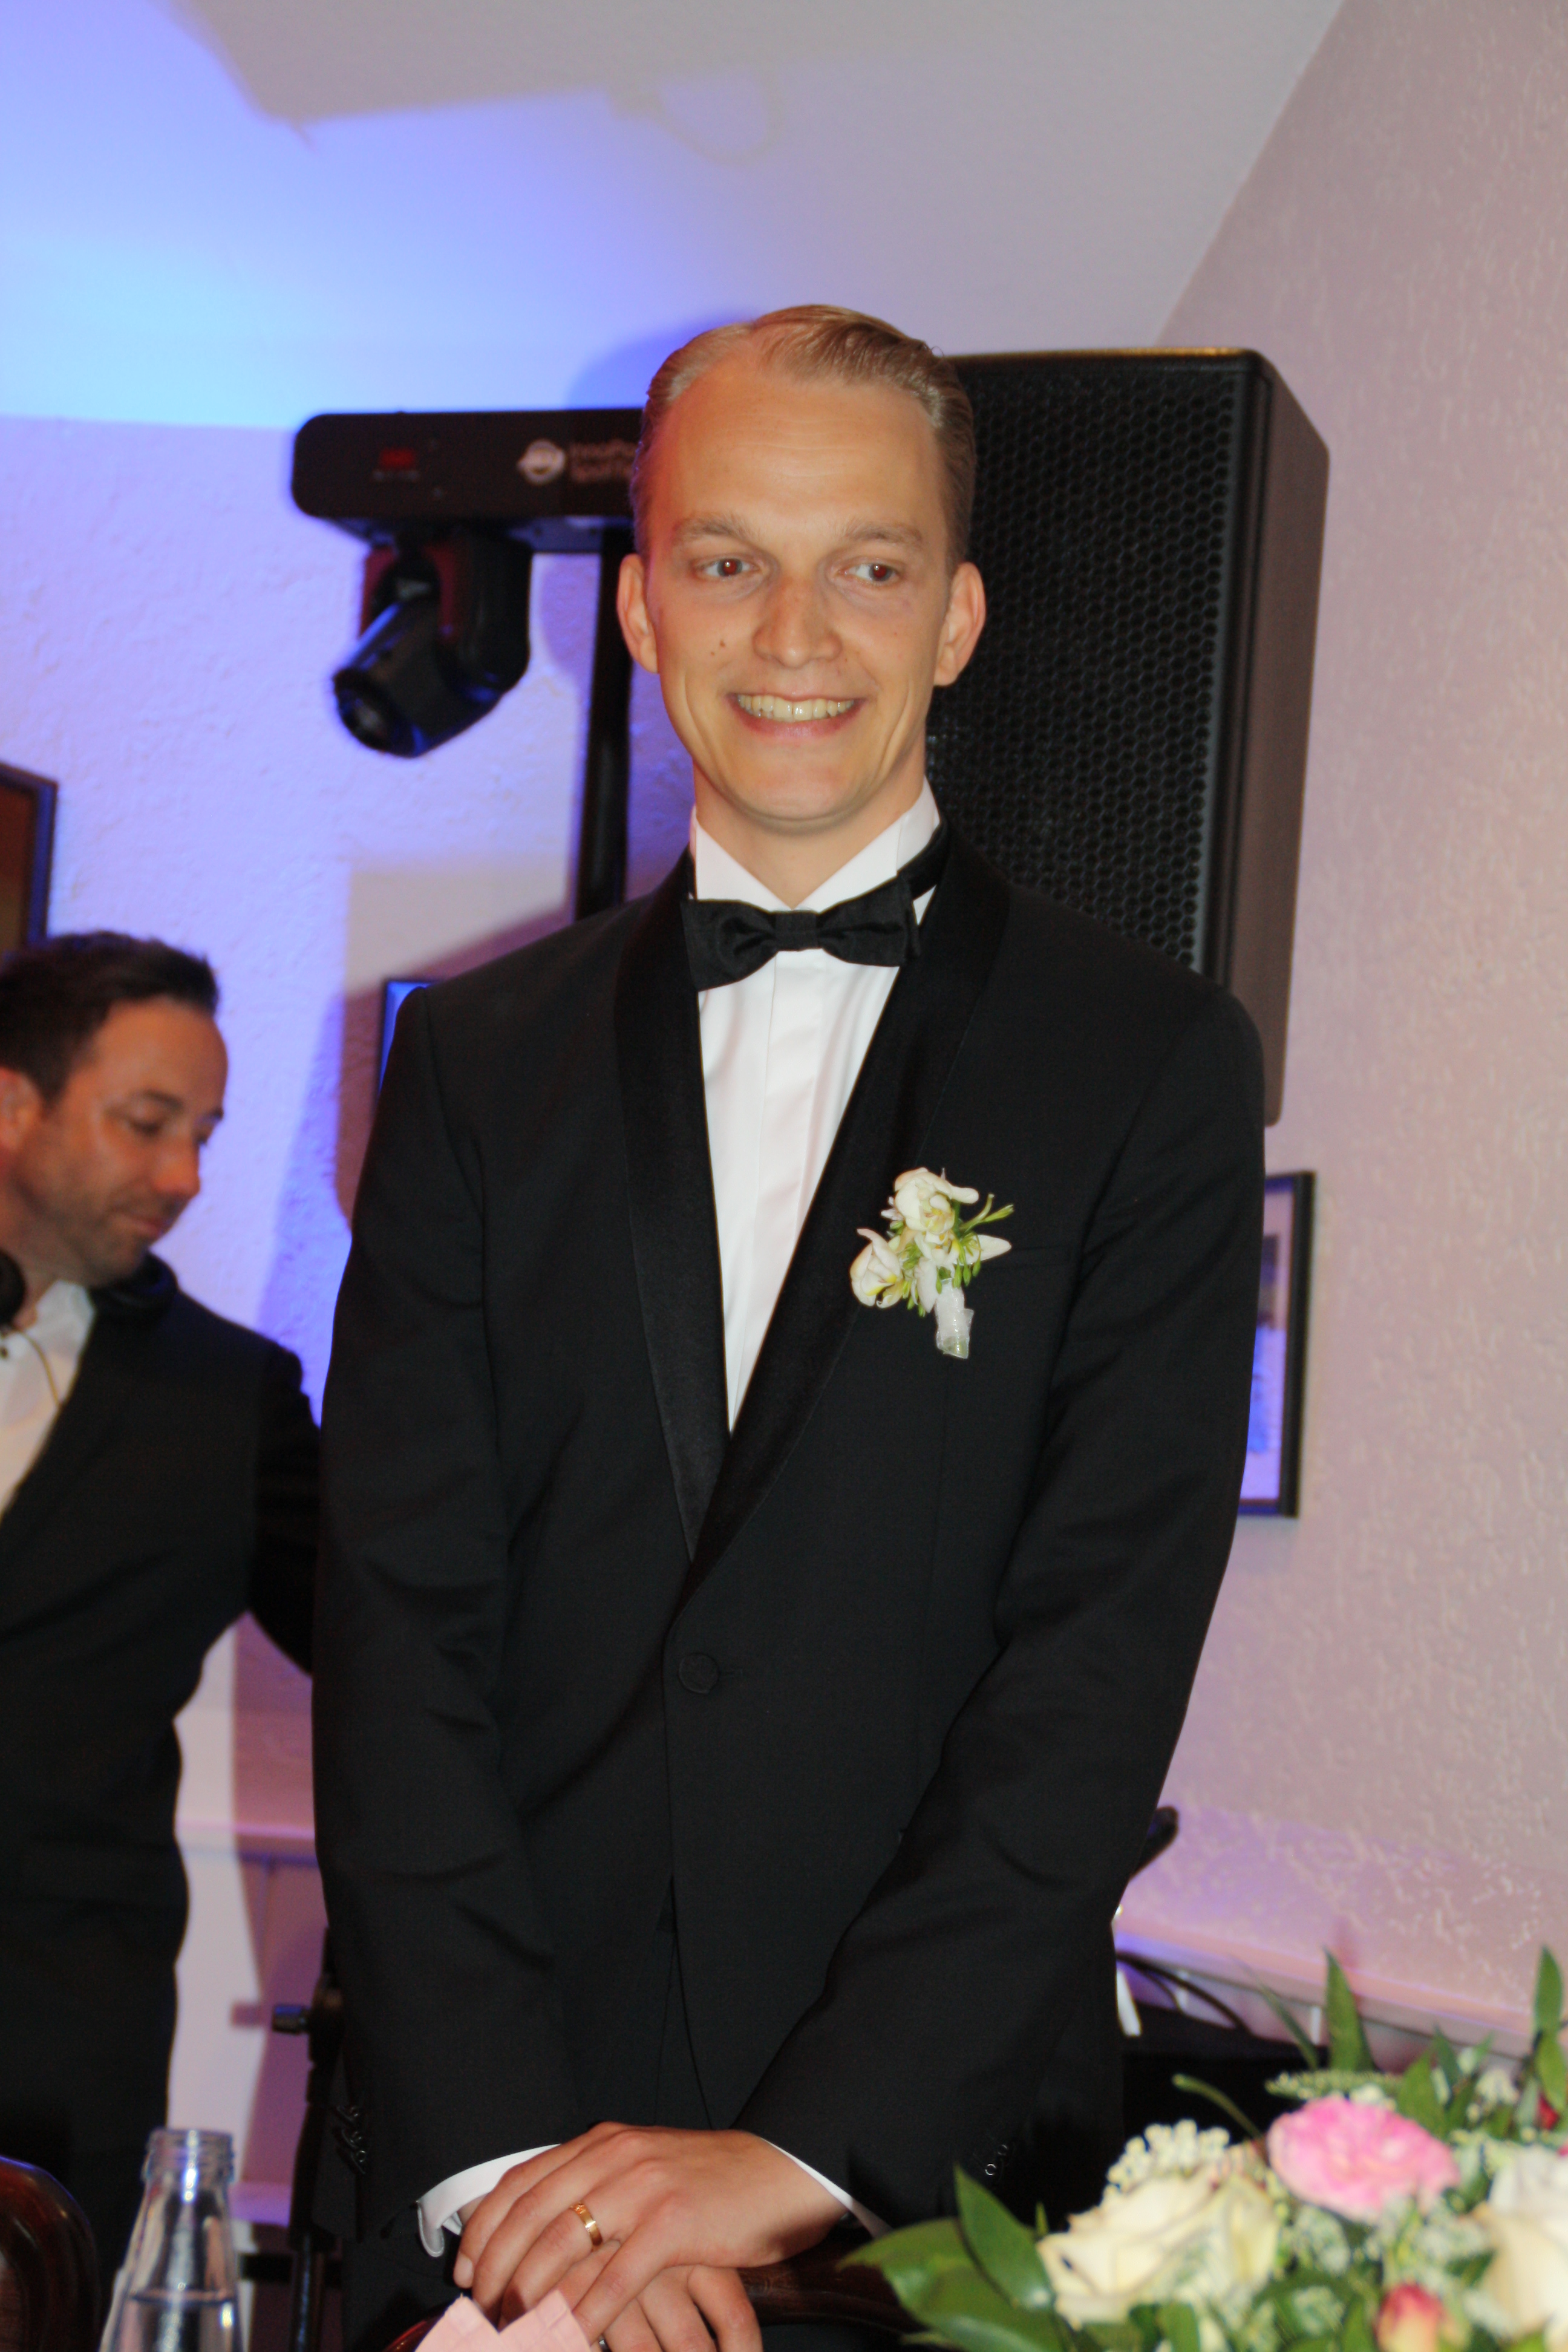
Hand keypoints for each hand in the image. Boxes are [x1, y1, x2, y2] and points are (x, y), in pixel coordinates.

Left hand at [454, 2124, 842, 2346]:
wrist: (781, 2169)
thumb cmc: (711, 2183)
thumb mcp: (643, 2171)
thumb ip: (596, 2191)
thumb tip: (541, 2236)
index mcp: (602, 2142)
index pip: (522, 2182)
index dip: (485, 2229)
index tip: (463, 2270)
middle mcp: (614, 2156)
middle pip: (532, 2214)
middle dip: (497, 2269)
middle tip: (482, 2312)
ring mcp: (643, 2186)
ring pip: (564, 2243)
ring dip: (531, 2293)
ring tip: (514, 2329)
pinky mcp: (674, 2221)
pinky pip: (617, 2275)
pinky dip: (589, 2311)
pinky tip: (574, 2336)